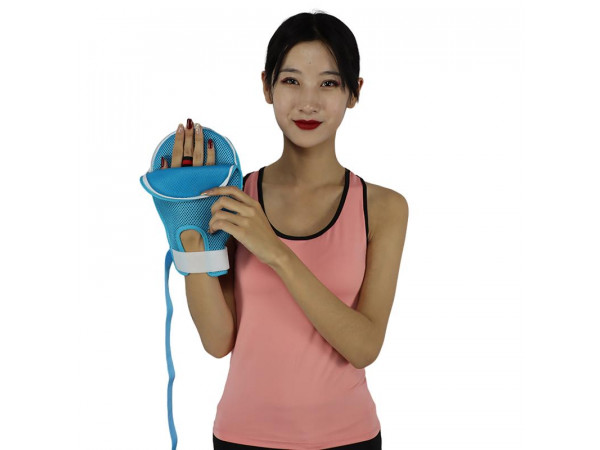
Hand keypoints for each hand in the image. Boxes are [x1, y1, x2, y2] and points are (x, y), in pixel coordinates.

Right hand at [159, 117, 214, 251]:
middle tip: (191, 123)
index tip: (180, 127)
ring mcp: (194, 184)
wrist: (191, 235)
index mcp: (172, 181)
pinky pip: (208, 170)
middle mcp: (182, 181)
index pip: (175, 156)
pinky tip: (212, 145)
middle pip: (186, 154)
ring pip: (197, 159)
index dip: (178, 141)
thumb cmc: (176, 218)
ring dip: (198, 142)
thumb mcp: (164, 199)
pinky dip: (210, 157)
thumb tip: (162, 162)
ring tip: (200, 128)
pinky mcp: (204, 188)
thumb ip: (162, 180)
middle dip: (189, 137)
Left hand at [203, 186, 289, 267]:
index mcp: (254, 204)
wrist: (274, 250)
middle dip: (213, 208)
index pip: (233, 190)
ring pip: (220, 213)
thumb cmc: (264, 236)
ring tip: (213, 227)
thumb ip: (246, 209)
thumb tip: (227, 206)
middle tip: (213, 217)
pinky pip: (221, 224)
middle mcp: (250, 210)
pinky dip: (214, 227)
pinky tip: (214, 232)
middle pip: (223, 200)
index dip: (217, 189)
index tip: (207, 193)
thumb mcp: (258, 216)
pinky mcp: (243, 232)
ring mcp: (247, 221)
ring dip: (212, 221)